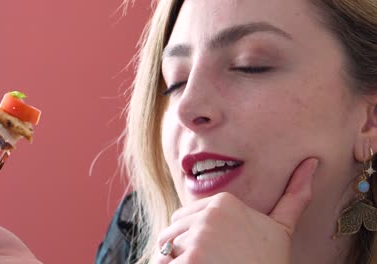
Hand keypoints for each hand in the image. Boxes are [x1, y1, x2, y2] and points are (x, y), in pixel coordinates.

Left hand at [155, 158, 318, 263]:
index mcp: (224, 202)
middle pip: (172, 231)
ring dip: (177, 261)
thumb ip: (293, 197)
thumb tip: (312, 162)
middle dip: (181, 248)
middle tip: (210, 261)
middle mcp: (210, 214)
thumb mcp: (281, 229)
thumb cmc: (268, 261)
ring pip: (166, 248)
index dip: (191, 237)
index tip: (214, 250)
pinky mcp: (192, 258)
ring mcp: (200, 236)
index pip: (183, 217)